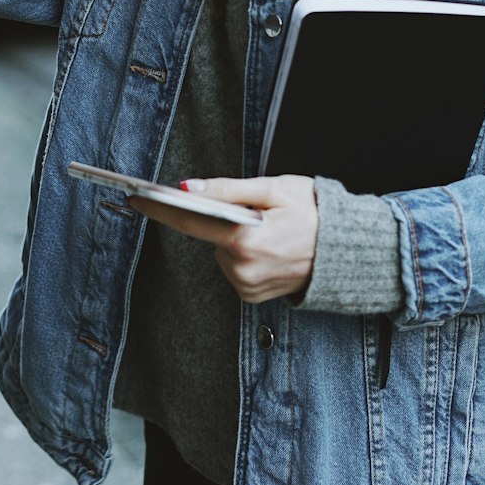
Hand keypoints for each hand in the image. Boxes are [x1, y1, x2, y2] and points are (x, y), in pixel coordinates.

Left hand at [128, 176, 318, 303]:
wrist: (348, 251)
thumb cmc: (314, 213)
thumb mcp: (273, 189)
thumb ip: (228, 189)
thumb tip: (188, 188)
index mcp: (245, 239)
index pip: (191, 220)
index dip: (160, 208)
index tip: (136, 198)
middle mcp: (242, 268)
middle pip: (210, 236)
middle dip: (225, 220)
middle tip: (258, 212)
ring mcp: (247, 286)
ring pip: (222, 253)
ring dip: (236, 240)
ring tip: (270, 233)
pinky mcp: (252, 296)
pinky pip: (234, 269)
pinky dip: (245, 256)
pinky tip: (269, 250)